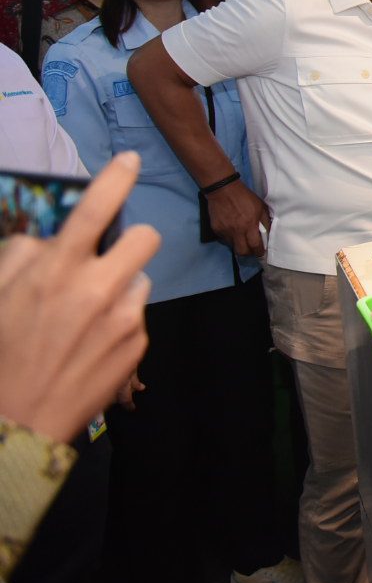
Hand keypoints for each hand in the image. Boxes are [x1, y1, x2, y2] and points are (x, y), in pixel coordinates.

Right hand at [0, 153, 157, 443]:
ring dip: (121, 286)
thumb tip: (46, 238)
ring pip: (140, 277)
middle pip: (145, 236)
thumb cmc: (0, 355)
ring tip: (87, 315)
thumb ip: (23, 258)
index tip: (130, 161)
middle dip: (129, 242)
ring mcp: (122, 317)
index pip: (95, 209)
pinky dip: (120, 320)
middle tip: (107, 259)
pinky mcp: (137, 343)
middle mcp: (96, 289)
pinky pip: (137, 313)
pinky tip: (91, 343)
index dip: (115, 178)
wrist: (16, 421)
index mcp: (55, 271)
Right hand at [206, 180, 270, 257]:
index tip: (261, 252)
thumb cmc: (245, 197)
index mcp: (249, 225)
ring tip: (242, 238)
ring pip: (233, 246)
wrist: (223, 190)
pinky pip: (225, 239)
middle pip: (242, 252)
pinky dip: (230, 238)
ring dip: (239, 245)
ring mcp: (225, 231)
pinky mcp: (216, 230)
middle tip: (251, 249)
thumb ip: (264, 221)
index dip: (259, 251)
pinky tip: (233, 231)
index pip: (255, 246)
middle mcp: (236, 231)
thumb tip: (268, 234)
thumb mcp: (260, 207)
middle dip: (248, 253)